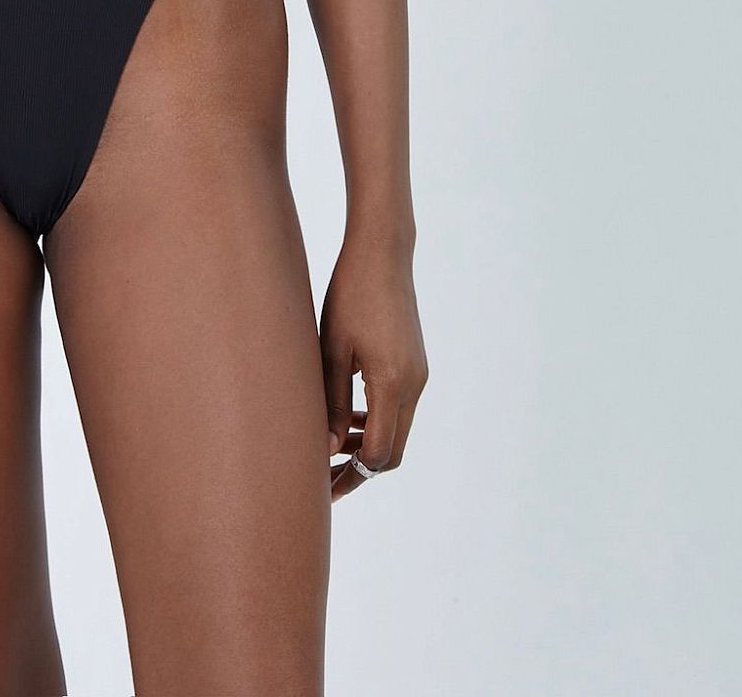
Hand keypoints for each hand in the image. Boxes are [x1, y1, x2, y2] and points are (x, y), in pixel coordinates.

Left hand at [321, 233, 426, 503]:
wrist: (383, 252)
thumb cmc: (349, 294)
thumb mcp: (331, 349)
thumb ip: (331, 402)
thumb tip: (328, 450)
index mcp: (393, 383)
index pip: (379, 455)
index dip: (351, 478)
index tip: (322, 490)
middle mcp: (414, 385)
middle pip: (393, 451)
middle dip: (360, 470)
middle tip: (324, 480)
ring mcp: (419, 374)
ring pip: (397, 430)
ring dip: (368, 445)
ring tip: (331, 450)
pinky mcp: (416, 364)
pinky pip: (399, 408)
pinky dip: (376, 421)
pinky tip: (349, 417)